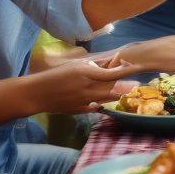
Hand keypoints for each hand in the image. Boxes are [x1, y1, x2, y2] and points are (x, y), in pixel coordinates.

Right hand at [23, 58, 140, 114]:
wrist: (37, 94)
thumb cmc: (55, 75)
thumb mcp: (75, 66)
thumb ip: (94, 66)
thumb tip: (110, 63)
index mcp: (85, 73)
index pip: (110, 73)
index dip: (123, 72)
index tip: (134, 69)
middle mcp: (87, 88)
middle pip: (112, 88)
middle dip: (126, 86)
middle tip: (137, 84)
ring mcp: (84, 101)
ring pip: (107, 99)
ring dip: (118, 95)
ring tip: (129, 92)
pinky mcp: (80, 110)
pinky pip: (97, 107)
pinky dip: (105, 103)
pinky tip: (110, 101)